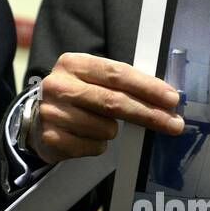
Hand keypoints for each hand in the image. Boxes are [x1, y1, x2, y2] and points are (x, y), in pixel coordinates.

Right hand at [33, 53, 183, 163]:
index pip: (118, 74)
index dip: (148, 87)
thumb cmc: (75, 97)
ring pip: (106, 128)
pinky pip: (94, 147)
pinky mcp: (52, 138)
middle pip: (115, 102)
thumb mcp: (92, 80)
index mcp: (73, 63)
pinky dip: (98, 145)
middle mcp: (59, 85)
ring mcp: (53, 113)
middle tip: (174, 124)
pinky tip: (86, 137)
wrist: (35, 120)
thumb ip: (121, 84)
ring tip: (100, 125)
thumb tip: (164, 99)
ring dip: (112, 131)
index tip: (172, 98)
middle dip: (149, 115)